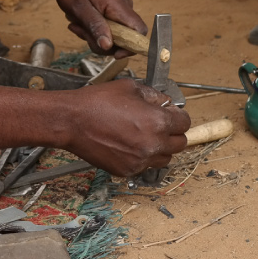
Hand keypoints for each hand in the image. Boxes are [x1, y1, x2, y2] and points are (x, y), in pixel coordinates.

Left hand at [54, 0, 145, 54]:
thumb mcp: (80, 10)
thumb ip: (96, 26)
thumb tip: (108, 46)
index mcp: (119, 5)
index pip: (140, 30)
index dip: (131, 46)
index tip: (114, 53)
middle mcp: (125, 9)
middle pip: (126, 39)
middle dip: (103, 43)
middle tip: (82, 33)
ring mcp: (120, 12)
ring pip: (115, 38)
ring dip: (96, 38)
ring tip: (78, 26)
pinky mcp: (114, 15)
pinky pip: (110, 32)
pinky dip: (96, 34)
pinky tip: (82, 25)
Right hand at [65, 80, 190, 176]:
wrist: (72, 121)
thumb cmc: (98, 102)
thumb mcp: (130, 87)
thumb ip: (154, 95)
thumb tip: (166, 102)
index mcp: (158, 122)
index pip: (184, 123)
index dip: (178, 116)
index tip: (171, 114)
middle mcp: (154, 144)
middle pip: (180, 143)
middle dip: (172, 133)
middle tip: (159, 125)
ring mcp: (141, 160)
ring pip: (165, 158)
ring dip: (161, 147)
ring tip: (144, 136)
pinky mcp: (127, 170)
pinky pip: (145, 166)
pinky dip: (142, 157)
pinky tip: (129, 144)